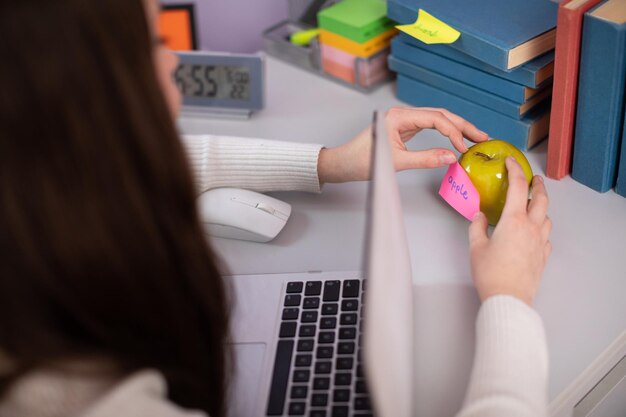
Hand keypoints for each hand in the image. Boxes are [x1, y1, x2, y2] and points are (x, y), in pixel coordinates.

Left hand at [317, 107, 487, 182]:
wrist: (343, 164)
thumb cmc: (361, 161)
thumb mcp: (396, 162)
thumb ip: (425, 159)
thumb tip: (451, 157)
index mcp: (398, 116)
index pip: (436, 118)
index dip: (454, 132)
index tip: (464, 147)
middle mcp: (402, 114)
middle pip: (440, 115)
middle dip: (462, 125)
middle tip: (482, 137)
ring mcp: (403, 120)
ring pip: (436, 119)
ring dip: (456, 128)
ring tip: (475, 138)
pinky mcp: (403, 128)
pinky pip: (429, 126)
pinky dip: (445, 132)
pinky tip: (456, 139)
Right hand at [469, 157, 551, 305]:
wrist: (508, 298)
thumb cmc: (491, 274)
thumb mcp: (476, 247)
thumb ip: (477, 227)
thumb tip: (479, 217)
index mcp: (514, 221)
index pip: (518, 187)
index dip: (515, 170)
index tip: (511, 161)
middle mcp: (531, 228)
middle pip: (542, 199)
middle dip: (538, 185)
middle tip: (533, 179)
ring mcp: (540, 242)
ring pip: (547, 217)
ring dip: (541, 207)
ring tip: (533, 206)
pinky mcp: (543, 256)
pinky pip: (546, 236)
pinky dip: (541, 228)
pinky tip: (533, 232)